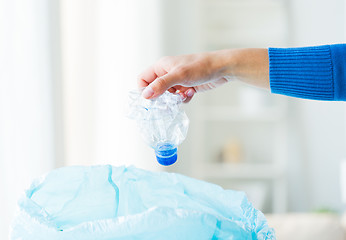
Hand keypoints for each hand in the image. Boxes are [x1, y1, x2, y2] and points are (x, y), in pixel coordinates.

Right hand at [137, 49, 268, 102]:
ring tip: (184, 95)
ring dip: (175, 99)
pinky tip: (192, 93)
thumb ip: (161, 85)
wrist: (222, 68)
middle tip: (168, 103)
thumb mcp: (179, 76)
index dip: (144, 90)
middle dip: (162, 98)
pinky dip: (183, 98)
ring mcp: (177, 80)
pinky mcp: (186, 86)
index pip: (143, 79)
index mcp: (161, 66)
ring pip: (167, 96)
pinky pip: (178, 98)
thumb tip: (145, 95)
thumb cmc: (200, 67)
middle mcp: (167, 73)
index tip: (152, 100)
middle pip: (155, 90)